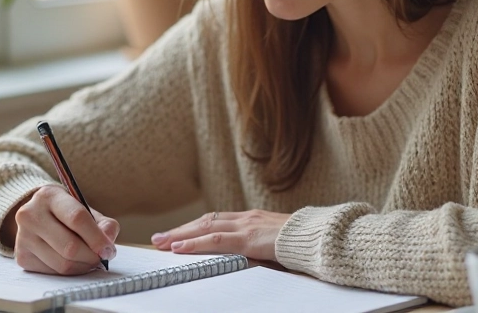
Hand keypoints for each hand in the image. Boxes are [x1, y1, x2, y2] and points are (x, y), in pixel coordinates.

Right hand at [8, 185, 120, 274]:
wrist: (36, 215)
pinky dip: (69, 272)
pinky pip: (53, 273)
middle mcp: (30, 215)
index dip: (97, 237)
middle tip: (102, 258)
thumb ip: (103, 224)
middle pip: (70, 247)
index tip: (109, 250)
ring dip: (83, 266)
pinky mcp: (21, 256)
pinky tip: (73, 262)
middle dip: (92, 256)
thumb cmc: (67, 212)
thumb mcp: (86, 209)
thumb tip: (107, 246)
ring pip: (62, 264)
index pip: (77, 218)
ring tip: (90, 260)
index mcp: (49, 195)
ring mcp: (23, 237)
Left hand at [150, 210, 290, 261]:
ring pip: (205, 228)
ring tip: (161, 242)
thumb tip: (245, 260)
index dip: (195, 227)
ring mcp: (247, 226)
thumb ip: (260, 249)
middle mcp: (246, 218)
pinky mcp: (249, 238)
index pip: (217, 221)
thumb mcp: (277, 245)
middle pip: (205, 221)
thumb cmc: (303, 244)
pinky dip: (194, 243)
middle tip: (158, 238)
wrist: (320, 238)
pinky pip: (216, 240)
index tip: (178, 234)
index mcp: (253, 218)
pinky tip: (178, 247)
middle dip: (181, 230)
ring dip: (180, 235)